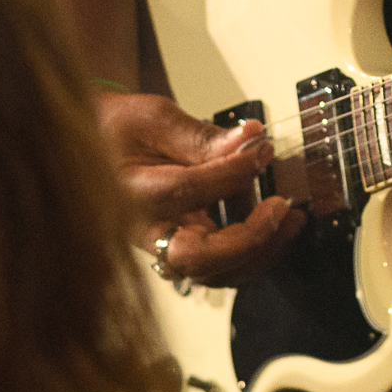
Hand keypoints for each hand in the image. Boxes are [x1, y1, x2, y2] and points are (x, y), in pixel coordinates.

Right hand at [95, 90, 303, 284]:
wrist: (99, 150)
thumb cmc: (122, 131)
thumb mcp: (154, 119)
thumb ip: (200, 135)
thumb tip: (250, 138)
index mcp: (129, 193)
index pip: (185, 192)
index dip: (232, 174)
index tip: (263, 149)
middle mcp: (144, 232)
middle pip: (197, 258)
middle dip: (248, 237)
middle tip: (281, 205)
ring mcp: (163, 249)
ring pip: (214, 272)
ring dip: (260, 250)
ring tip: (291, 217)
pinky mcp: (181, 252)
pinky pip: (220, 267)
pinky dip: (255, 251)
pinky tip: (280, 223)